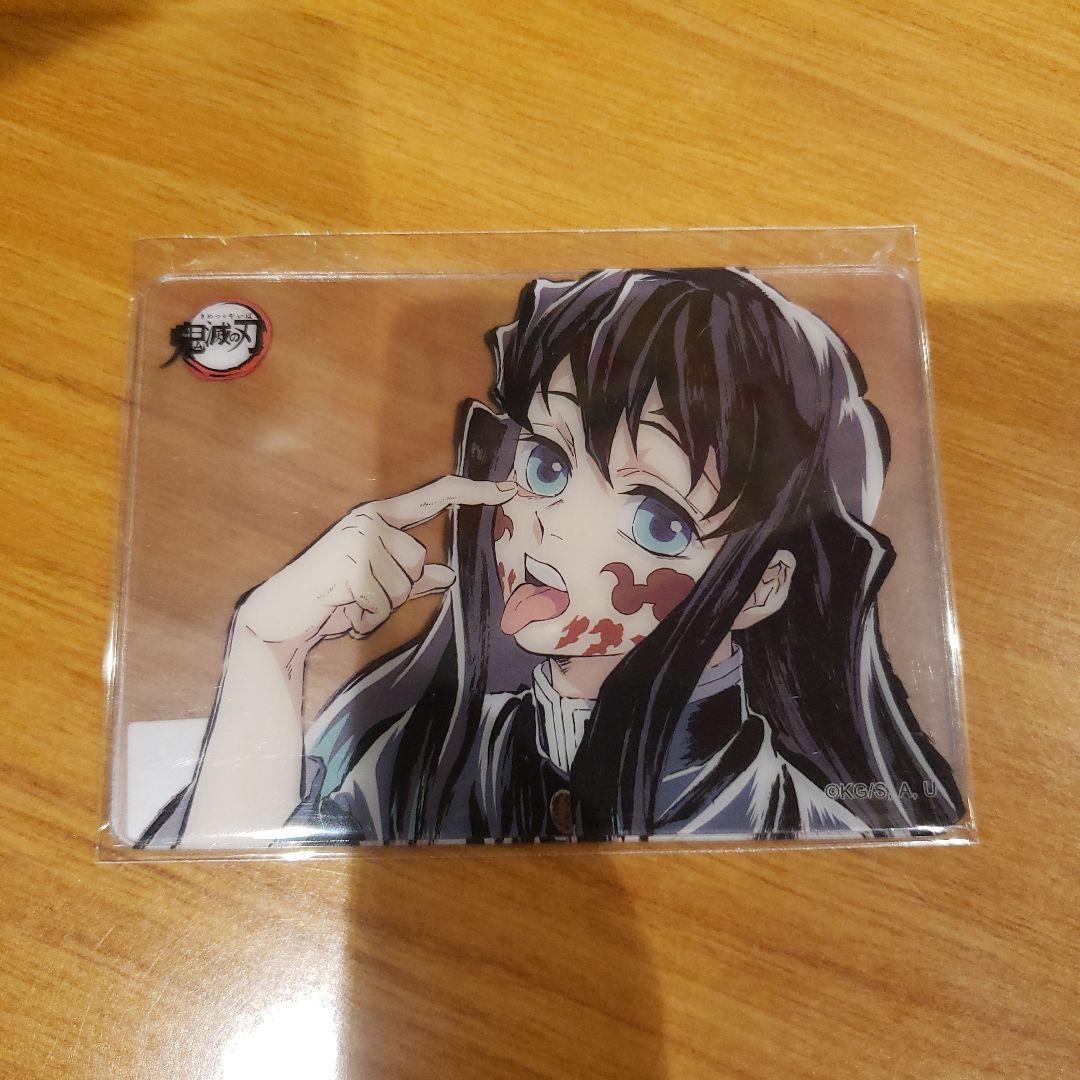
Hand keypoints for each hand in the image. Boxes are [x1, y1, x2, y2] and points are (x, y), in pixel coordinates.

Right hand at [238, 475, 514, 651]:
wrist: (284, 613)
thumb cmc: (332, 597)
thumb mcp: (379, 585)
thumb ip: (414, 578)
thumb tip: (447, 574)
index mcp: (380, 517)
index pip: (435, 497)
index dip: (474, 492)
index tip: (509, 488)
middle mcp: (370, 519)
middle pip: (418, 560)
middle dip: (396, 589)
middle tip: (361, 594)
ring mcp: (359, 539)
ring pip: (402, 584)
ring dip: (379, 605)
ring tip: (349, 602)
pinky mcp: (351, 565)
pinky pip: (382, 602)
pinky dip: (366, 617)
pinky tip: (343, 612)